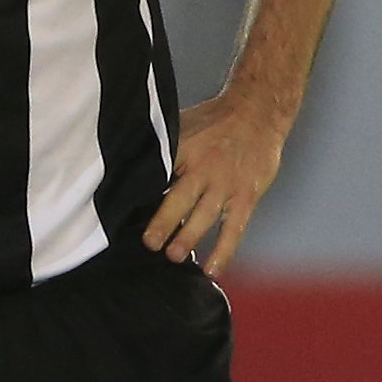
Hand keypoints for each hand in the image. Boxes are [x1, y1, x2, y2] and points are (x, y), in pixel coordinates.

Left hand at [143, 89, 288, 273]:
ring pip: (205, 215)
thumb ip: (161, 147)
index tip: (122, 212)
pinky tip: (212, 270)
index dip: (141, 192)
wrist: (258, 111)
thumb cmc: (214, 120)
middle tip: (149, 243)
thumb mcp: (182, 124)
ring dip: (189, 237)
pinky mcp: (246, 196)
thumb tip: (126, 167)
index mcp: (183, 149)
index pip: (158, 173)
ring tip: (173, 257)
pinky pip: (234, 228)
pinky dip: (224, 251)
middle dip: (164, 221)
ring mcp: (226, 184)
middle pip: (180, 198)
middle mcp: (204, 167)